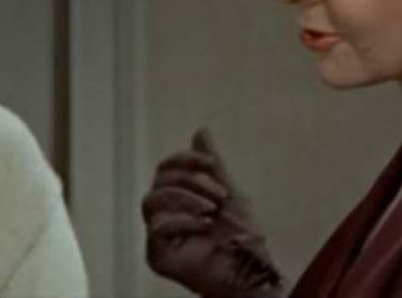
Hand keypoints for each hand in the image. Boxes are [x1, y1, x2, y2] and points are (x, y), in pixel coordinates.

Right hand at [143, 128, 284, 297]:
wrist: (250, 269)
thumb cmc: (243, 236)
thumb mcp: (229, 191)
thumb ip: (212, 165)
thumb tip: (201, 132)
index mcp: (179, 198)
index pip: (166, 168)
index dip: (185, 160)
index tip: (211, 164)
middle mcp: (166, 214)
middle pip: (158, 181)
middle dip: (190, 181)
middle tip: (217, 195)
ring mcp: (160, 235)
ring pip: (151, 201)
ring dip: (185, 199)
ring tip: (210, 210)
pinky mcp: (157, 255)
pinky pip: (157, 228)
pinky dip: (183, 222)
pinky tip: (203, 227)